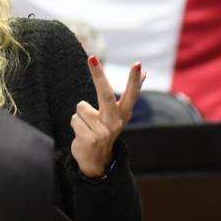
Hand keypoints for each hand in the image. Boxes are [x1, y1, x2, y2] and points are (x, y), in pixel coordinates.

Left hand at [69, 57, 144, 177]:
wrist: (96, 162)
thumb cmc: (106, 129)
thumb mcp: (119, 113)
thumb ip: (130, 93)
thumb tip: (146, 72)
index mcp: (123, 114)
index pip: (131, 93)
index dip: (134, 79)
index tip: (138, 64)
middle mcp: (115, 122)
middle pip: (105, 94)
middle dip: (98, 75)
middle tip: (92, 57)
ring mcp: (102, 131)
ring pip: (81, 106)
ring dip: (80, 115)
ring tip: (87, 126)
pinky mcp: (89, 139)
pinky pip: (74, 119)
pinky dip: (75, 124)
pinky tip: (82, 135)